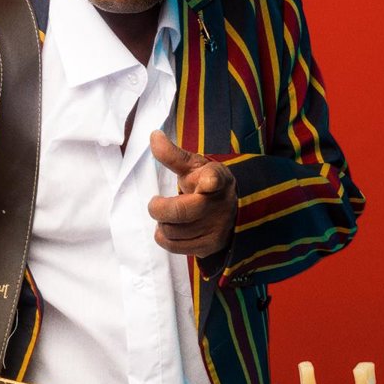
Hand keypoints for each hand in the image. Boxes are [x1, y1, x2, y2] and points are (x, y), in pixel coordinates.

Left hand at [148, 130, 237, 257]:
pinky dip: (164, 237)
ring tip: (169, 215)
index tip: (207, 182)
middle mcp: (219, 204)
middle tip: (155, 202)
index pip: (215, 179)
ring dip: (162, 223)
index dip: (210, 181)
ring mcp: (216, 228)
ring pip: (171, 231)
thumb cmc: (204, 183)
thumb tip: (154, 136)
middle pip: (180, 212)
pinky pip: (173, 246)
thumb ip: (173, 155)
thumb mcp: (192, 166)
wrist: (229, 209)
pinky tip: (171, 227)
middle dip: (158, 208)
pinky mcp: (209, 246)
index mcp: (216, 178)